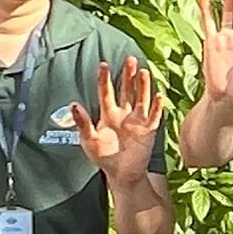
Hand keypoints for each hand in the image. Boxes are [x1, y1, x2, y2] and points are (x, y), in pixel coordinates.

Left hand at [70, 56, 163, 188]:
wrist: (121, 174)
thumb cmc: (103, 157)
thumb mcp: (88, 140)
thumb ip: (83, 123)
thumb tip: (73, 104)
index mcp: (108, 114)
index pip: (106, 92)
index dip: (105, 79)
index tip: (103, 65)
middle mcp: (124, 113)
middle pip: (127, 90)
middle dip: (128, 75)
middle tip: (130, 58)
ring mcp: (137, 121)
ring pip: (141, 98)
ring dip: (143, 85)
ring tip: (143, 71)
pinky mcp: (149, 130)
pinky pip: (154, 116)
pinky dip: (156, 107)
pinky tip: (159, 96)